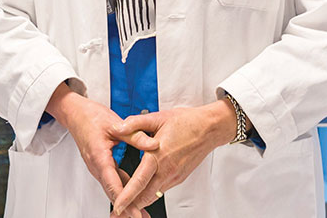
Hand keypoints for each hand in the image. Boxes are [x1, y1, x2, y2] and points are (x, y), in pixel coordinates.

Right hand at [44, 84, 144, 217]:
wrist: (75, 113)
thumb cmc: (91, 117)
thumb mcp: (115, 123)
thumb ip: (135, 135)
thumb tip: (154, 144)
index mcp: (99, 157)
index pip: (113, 184)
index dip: (124, 200)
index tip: (134, 212)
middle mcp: (97, 166)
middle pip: (113, 192)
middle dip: (127, 208)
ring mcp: (99, 167)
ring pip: (114, 188)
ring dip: (126, 201)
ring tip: (141, 213)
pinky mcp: (102, 165)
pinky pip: (114, 181)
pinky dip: (124, 190)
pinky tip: (136, 196)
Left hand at [107, 101, 234, 215]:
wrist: (209, 128)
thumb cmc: (186, 122)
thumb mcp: (157, 118)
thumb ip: (134, 123)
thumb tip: (117, 127)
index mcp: (158, 156)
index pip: (139, 182)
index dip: (126, 196)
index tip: (117, 205)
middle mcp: (167, 170)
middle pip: (146, 196)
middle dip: (131, 205)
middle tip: (119, 210)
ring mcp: (174, 176)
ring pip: (154, 195)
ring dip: (141, 200)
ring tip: (129, 201)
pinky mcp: (179, 178)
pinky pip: (162, 189)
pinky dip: (151, 192)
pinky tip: (144, 189)